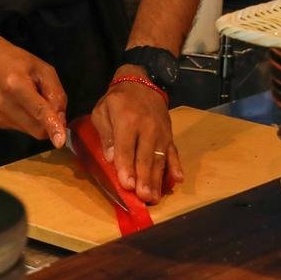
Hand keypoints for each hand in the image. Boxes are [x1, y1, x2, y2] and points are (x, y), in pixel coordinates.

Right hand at [0, 34, 67, 147]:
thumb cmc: (16, 61)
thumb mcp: (43, 69)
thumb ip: (55, 93)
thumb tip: (61, 119)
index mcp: (16, 85)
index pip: (38, 111)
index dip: (51, 126)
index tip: (60, 141)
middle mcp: (4, 104)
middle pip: (37, 128)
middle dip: (51, 124)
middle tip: (52, 105)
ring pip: (31, 131)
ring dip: (40, 121)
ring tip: (33, 99)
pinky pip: (24, 128)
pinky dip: (31, 120)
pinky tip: (24, 104)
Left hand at [91, 67, 184, 203]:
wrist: (141, 81)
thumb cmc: (117, 100)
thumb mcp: (102, 111)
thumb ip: (106, 134)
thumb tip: (110, 158)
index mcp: (127, 120)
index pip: (126, 148)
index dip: (127, 167)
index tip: (127, 185)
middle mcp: (147, 127)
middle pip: (145, 157)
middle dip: (145, 179)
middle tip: (144, 198)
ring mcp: (161, 132)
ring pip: (160, 159)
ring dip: (158, 180)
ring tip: (155, 198)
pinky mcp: (169, 135)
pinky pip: (173, 152)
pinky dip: (176, 166)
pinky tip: (178, 180)